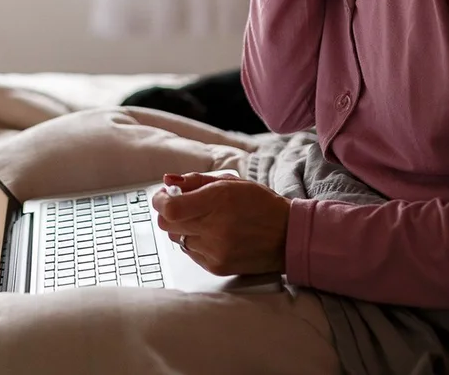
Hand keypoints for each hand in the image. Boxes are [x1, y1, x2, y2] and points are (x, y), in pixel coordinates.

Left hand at [152, 172, 289, 275]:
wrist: (288, 236)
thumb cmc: (261, 205)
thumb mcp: (231, 183)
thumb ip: (196, 181)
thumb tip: (168, 181)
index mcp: (218, 202)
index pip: (169, 208)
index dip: (160, 201)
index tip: (163, 196)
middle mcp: (215, 229)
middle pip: (166, 224)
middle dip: (168, 213)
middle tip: (180, 206)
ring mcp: (215, 251)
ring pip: (176, 239)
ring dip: (182, 228)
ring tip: (205, 221)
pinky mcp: (217, 267)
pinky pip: (190, 252)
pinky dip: (195, 243)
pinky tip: (213, 235)